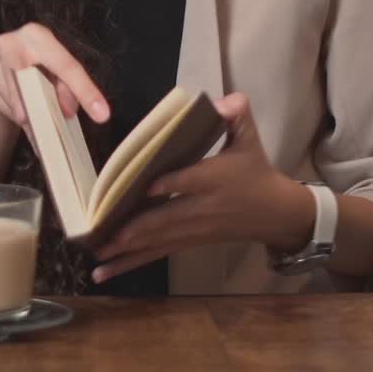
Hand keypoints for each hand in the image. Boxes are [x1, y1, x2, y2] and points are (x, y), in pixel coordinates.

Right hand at [0, 22, 110, 132]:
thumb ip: (67, 89)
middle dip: (41, 100)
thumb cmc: (36, 73)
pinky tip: (24, 122)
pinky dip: (15, 118)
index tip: (102, 114)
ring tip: (44, 131)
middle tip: (55, 123)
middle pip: (27, 74)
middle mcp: (9, 41)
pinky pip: (0, 106)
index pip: (64, 63)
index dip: (85, 90)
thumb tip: (67, 110)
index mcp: (36, 34)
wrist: (2, 76)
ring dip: (30, 114)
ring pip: (12, 94)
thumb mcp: (57, 76)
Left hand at [91, 92, 313, 282]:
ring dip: (126, 252)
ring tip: (97, 258)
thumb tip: (222, 100)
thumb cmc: (255, 170)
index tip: (145, 187)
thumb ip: (236, 113)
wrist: (275, 212)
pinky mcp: (189, 242)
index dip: (170, 184)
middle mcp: (201, 207)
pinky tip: (106, 272)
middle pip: (165, 219)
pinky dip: (131, 263)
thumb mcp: (250, 137)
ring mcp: (194, 229)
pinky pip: (158, 252)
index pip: (190, 181)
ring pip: (157, 241)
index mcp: (214, 178)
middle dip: (134, 230)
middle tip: (104, 236)